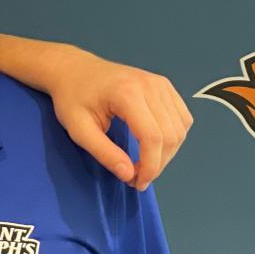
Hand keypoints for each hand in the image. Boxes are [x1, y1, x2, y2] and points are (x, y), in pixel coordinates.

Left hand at [48, 48, 191, 190]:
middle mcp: (150, 86)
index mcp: (127, 93)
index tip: (137, 183)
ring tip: (144, 164)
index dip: (150, 166)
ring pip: (180, 129)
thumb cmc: (72, 98)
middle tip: (137, 178)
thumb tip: (128, 175)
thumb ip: (104, 153)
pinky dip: (173, 137)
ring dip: (167, 153)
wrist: (75, 70)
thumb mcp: (79, 129)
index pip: (152, 137)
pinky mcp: (165, 86)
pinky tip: (153, 147)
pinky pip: (182, 118)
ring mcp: (160, 84)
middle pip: (170, 135)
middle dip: (158, 163)